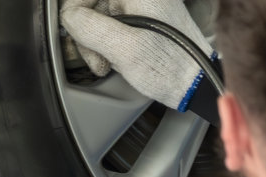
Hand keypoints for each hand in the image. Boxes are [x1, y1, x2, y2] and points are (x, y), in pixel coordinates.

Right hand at [59, 0, 212, 111]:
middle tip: (98, 59)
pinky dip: (109, 44)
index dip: (76, 12)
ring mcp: (143, 4)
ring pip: (100, 18)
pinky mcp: (145, 17)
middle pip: (93, 5)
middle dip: (89, 34)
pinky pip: (113, 25)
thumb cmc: (169, 65)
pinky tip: (118, 59)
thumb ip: (90, 27)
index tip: (76, 34)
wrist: (196, 81)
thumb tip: (68, 17)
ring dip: (98, 44)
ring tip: (109, 63)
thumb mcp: (124, 48)